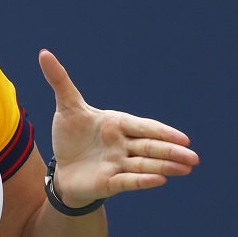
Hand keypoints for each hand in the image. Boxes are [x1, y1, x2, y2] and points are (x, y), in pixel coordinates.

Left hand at [40, 49, 198, 206]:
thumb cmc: (70, 136)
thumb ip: (60, 81)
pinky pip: (128, 181)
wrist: (61, 167)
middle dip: (172, 151)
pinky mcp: (109, 182)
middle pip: (150, 147)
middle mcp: (122, 145)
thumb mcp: (66, 106)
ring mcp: (117, 165)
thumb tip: (44, 54)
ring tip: (186, 168)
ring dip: (165, 166)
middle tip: (194, 158)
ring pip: (145, 165)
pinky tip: (160, 180)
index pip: (144, 127)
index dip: (163, 132)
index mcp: (118, 125)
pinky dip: (143, 181)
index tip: (184, 138)